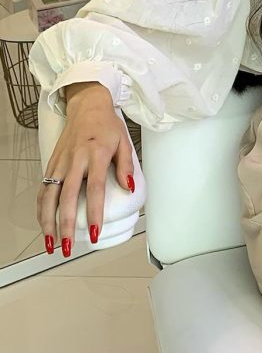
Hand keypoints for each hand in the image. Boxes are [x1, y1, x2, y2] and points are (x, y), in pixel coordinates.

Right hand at [37, 82, 133, 255]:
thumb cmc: (107, 125)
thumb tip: (129, 188)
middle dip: (66, 225)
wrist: (87, 106)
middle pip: (67, 197)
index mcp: (97, 153)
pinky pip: (43, 189)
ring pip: (49, 196)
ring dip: (48, 222)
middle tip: (69, 246)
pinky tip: (44, 224)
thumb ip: (127, 165)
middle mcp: (75, 159)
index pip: (95, 188)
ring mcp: (60, 162)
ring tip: (51, 243)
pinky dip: (41, 209)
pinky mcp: (51, 163)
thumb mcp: (124, 141)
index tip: (94, 232)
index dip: (94, 212)